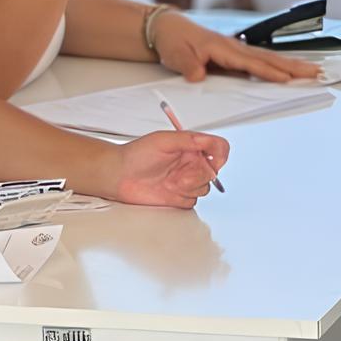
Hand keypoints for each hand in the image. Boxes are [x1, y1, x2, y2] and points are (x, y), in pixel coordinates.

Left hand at [110, 131, 229, 207]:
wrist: (120, 175)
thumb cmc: (137, 154)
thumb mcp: (164, 140)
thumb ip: (189, 140)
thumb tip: (209, 141)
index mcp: (190, 146)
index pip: (218, 148)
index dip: (220, 155)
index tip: (213, 161)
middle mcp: (190, 163)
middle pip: (213, 172)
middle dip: (199, 175)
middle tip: (181, 176)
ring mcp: (185, 181)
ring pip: (205, 188)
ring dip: (190, 187)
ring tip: (170, 182)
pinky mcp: (179, 197)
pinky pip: (193, 200)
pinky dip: (183, 197)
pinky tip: (168, 191)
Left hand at [152, 12, 321, 83]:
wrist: (168, 28)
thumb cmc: (173, 40)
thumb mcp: (175, 54)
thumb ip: (188, 65)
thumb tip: (199, 75)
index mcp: (222, 48)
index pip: (250, 62)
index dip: (269, 72)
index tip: (287, 79)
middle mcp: (234, 47)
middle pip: (268, 58)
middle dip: (293, 66)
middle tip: (316, 73)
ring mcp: (237, 50)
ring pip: (268, 58)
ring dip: (291, 65)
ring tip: (312, 71)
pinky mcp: (236, 54)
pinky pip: (261, 61)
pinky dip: (278, 65)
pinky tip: (289, 71)